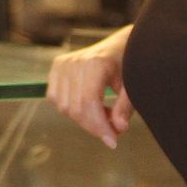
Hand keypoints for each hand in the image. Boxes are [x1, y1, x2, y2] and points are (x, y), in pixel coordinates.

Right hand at [46, 25, 134, 148]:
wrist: (120, 44)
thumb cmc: (128, 66)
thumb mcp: (132, 87)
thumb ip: (125, 107)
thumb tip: (119, 128)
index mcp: (96, 64)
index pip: (89, 103)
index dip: (100, 126)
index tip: (112, 141)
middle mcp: (75, 62)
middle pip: (75, 108)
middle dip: (93, 126)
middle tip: (112, 130)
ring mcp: (63, 63)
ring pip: (63, 107)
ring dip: (83, 118)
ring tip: (103, 113)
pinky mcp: (57, 66)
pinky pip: (54, 98)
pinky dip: (70, 108)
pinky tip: (88, 105)